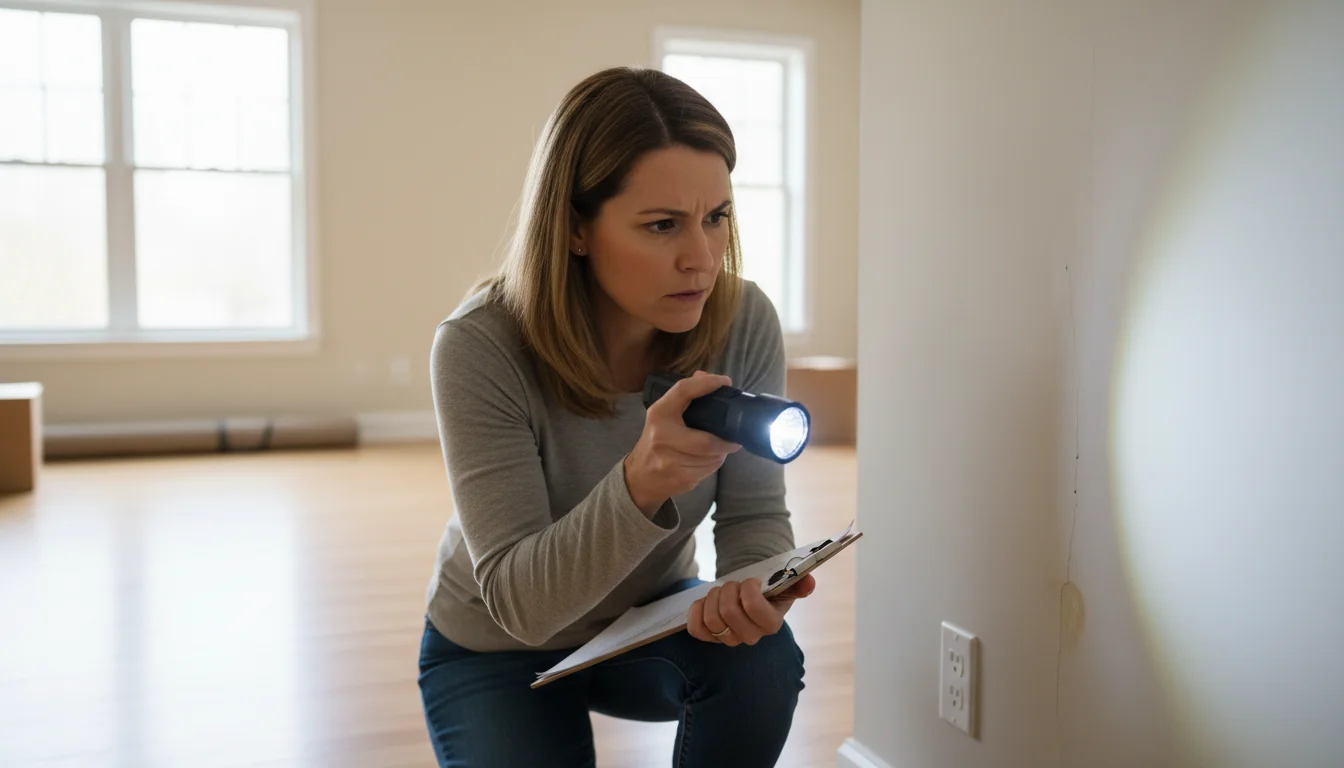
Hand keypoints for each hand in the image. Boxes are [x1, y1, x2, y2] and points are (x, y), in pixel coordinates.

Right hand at [624, 371, 740, 516]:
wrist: (639, 476)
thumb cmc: (656, 441)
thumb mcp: (663, 416)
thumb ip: (684, 396)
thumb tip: (704, 376)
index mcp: (659, 414)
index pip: (684, 390)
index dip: (707, 384)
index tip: (724, 381)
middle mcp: (662, 436)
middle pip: (707, 440)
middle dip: (726, 441)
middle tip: (734, 438)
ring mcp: (669, 460)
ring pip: (711, 458)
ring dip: (721, 454)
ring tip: (718, 449)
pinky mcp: (678, 478)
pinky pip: (707, 471)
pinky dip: (713, 465)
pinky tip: (708, 461)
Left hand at [687, 574, 817, 645]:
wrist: (750, 596)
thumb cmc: (768, 590)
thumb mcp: (785, 584)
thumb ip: (799, 582)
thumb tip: (808, 581)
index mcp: (771, 623)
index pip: (753, 607)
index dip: (747, 588)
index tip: (752, 581)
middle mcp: (750, 636)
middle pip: (728, 612)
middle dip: (728, 590)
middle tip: (734, 585)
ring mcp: (729, 639)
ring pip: (711, 618)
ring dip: (713, 597)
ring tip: (722, 592)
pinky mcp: (709, 637)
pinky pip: (696, 629)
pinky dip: (696, 610)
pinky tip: (705, 602)